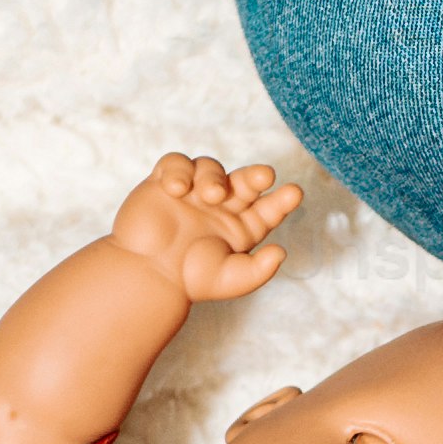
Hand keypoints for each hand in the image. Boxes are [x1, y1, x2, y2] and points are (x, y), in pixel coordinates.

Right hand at [108, 152, 296, 302]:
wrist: (147, 275)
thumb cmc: (190, 280)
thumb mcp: (231, 280)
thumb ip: (258, 270)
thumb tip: (281, 253)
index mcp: (243, 225)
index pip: (269, 208)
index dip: (283, 200)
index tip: (295, 193)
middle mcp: (222, 205)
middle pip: (245, 181)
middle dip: (256, 176)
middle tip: (265, 176)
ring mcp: (194, 191)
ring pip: (210, 167)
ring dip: (213, 176)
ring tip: (210, 195)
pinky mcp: (165, 182)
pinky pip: (176, 163)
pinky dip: (179, 170)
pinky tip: (177, 189)